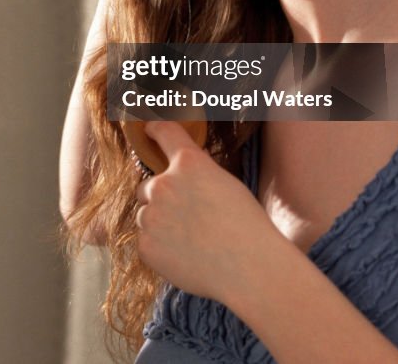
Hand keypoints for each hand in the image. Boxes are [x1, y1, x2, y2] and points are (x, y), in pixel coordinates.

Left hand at [135, 122, 279, 302]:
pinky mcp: (146, 245)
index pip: (164, 133)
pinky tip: (186, 256)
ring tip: (192, 241)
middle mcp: (163, 185)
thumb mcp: (226, 184)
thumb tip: (184, 172)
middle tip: (188, 218)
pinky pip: (147, 241)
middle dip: (162, 199)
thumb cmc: (247, 227)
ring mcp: (151, 216)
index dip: (155, 129)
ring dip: (160, 223)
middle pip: (148, 186)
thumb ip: (198, 173)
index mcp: (188, 164)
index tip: (149, 129)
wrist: (250, 269)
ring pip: (146, 216)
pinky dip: (160, 248)